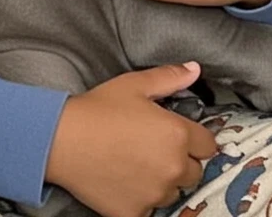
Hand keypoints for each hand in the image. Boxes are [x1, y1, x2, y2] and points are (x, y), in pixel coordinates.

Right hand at [46, 62, 217, 216]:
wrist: (63, 141)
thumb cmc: (99, 109)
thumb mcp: (137, 84)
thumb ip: (171, 77)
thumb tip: (195, 69)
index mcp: (178, 134)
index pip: (208, 145)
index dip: (196, 138)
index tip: (181, 135)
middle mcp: (172, 167)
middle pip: (195, 171)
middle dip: (182, 160)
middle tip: (156, 148)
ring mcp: (154, 194)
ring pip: (173, 192)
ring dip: (164, 181)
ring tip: (139, 163)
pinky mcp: (135, 213)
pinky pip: (150, 209)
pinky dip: (142, 198)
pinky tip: (126, 180)